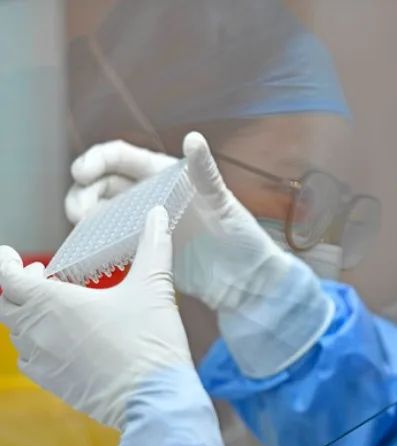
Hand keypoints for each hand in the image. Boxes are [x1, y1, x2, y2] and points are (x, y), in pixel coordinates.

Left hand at [0, 207, 195, 428]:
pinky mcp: (54, 384)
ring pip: (17, 334)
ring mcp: (43, 362)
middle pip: (6, 306)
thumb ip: (153, 245)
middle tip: (37, 275)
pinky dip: (36, 345)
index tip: (10, 255)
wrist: (154, 398)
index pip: (7, 278)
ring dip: (27, 316)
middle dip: (16, 287)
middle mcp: (38, 332)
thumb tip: (157, 213)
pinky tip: (59, 342)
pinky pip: (30, 360)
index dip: (5, 263)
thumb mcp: (154, 287)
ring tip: (52, 307)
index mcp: (53, 303)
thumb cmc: (150, 340)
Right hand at [67, 133, 292, 311]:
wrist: (245, 283)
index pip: (123, 158)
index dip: (98, 160)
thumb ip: (204, 172)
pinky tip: (91, 249)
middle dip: (84, 191)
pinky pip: (111, 241)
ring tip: (82, 227)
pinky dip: (96, 241)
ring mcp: (146, 223)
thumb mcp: (223, 202)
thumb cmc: (242, 238)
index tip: (81, 172)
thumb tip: (194, 138)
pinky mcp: (144, 250)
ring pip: (102, 212)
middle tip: (79, 211)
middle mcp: (153, 196)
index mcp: (168, 176)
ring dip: (85, 215)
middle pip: (104, 184)